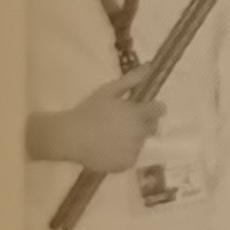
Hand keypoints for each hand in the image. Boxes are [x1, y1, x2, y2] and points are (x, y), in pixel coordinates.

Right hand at [29, 68, 164, 172]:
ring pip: (141, 142)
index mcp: (138, 114)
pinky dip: (125, 153)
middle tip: (123, 123)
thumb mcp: (108, 91)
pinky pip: (132, 157)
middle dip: (143, 123)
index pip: (160, 110)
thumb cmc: (88, 111)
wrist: (69, 137)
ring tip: (112, 136)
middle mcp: (140, 132)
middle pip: (152, 127)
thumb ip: (131, 80)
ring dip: (133, 139)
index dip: (152, 108)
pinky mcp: (125, 163)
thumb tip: (150, 66)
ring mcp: (133, 150)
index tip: (141, 109)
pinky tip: (109, 148)